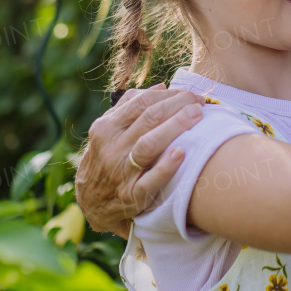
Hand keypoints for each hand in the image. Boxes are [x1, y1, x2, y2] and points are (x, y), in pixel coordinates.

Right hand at [74, 84, 203, 237]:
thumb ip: (130, 107)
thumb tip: (160, 87)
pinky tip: (182, 152)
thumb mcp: (108, 132)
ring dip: (175, 126)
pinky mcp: (132, 195)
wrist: (90, 203)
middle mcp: (112, 147)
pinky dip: (166, 166)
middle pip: (149, 118)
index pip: (141, 102)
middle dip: (178, 105)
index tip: (190, 94)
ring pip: (149, 144)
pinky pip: (151, 180)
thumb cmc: (106, 159)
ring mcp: (121, 172)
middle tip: (200, 101)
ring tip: (197, 115)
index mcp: (106, 128)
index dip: (169, 94)